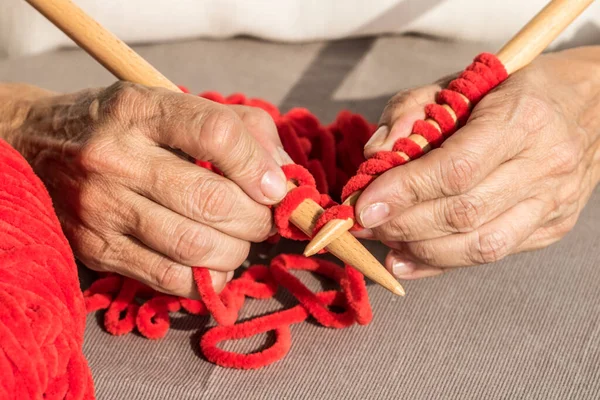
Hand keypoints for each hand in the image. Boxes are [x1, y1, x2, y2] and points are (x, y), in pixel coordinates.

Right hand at [8, 82, 290, 296]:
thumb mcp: (172, 105)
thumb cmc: (122, 126)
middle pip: (213, 200)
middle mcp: (116, 158)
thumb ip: (239, 128)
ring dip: (238, 250)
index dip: (259, 166)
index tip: (276, 186)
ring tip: (240, 238)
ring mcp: (102, 207)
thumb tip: (284, 174)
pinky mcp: (97, 248)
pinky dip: (208, 277)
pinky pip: (170, 278)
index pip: (216, 134)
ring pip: (196, 245)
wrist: (39, 146)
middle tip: (264, 218)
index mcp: (140, 111)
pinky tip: (214, 262)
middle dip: (258, 218)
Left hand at [356, 47, 599, 278]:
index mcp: (521, 119)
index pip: (456, 169)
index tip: (364, 205)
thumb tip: (374, 156)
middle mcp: (545, 165)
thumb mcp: (457, 83)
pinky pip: (492, 255)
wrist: (589, 106)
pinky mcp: (552, 226)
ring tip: (384, 241)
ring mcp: (553, 202)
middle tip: (365, 224)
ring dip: (420, 250)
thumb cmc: (512, 91)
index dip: (405, 192)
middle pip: (463, 213)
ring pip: (479, 246)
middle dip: (403, 225)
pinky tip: (409, 259)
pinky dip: (443, 263)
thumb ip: (410, 111)